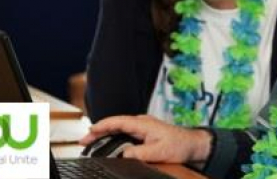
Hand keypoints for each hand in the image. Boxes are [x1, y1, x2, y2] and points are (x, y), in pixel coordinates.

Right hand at [80, 115, 211, 163]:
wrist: (193, 145)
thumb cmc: (179, 145)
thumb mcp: (159, 152)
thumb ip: (139, 153)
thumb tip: (123, 154)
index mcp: (143, 123)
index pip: (118, 121)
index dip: (103, 125)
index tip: (90, 130)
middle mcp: (141, 123)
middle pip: (115, 125)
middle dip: (98, 132)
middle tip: (83, 142)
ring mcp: (142, 128)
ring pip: (118, 129)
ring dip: (104, 135)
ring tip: (90, 143)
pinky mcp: (144, 134)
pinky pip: (124, 134)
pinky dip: (113, 138)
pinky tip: (106, 144)